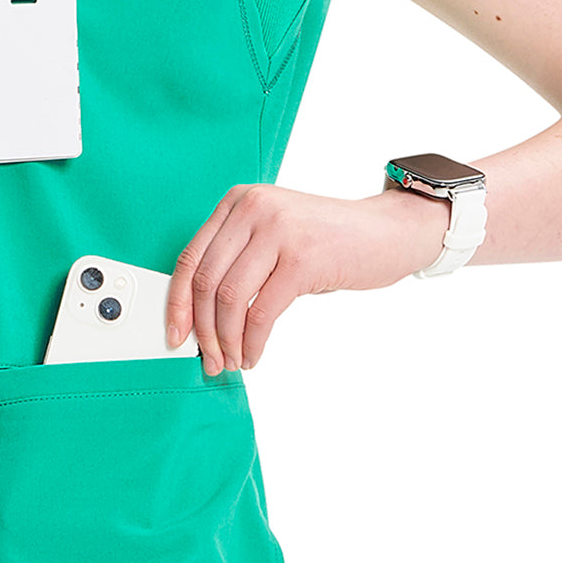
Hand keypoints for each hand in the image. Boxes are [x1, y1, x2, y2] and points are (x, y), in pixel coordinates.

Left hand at [165, 182, 448, 374]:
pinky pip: (262, 312)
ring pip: (230, 299)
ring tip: (233, 361)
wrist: (387, 232)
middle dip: (202, 330)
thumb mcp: (275, 233)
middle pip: (206, 281)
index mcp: (239, 202)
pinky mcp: (302, 259)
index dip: (177, 303)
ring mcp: (278, 231)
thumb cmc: (329, 240)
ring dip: (226, 340)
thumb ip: (239, 258)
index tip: (175, 335)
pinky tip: (254, 354)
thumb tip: (200, 316)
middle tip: (209, 359)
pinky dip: (252, 342)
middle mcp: (253, 209)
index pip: (191, 258)